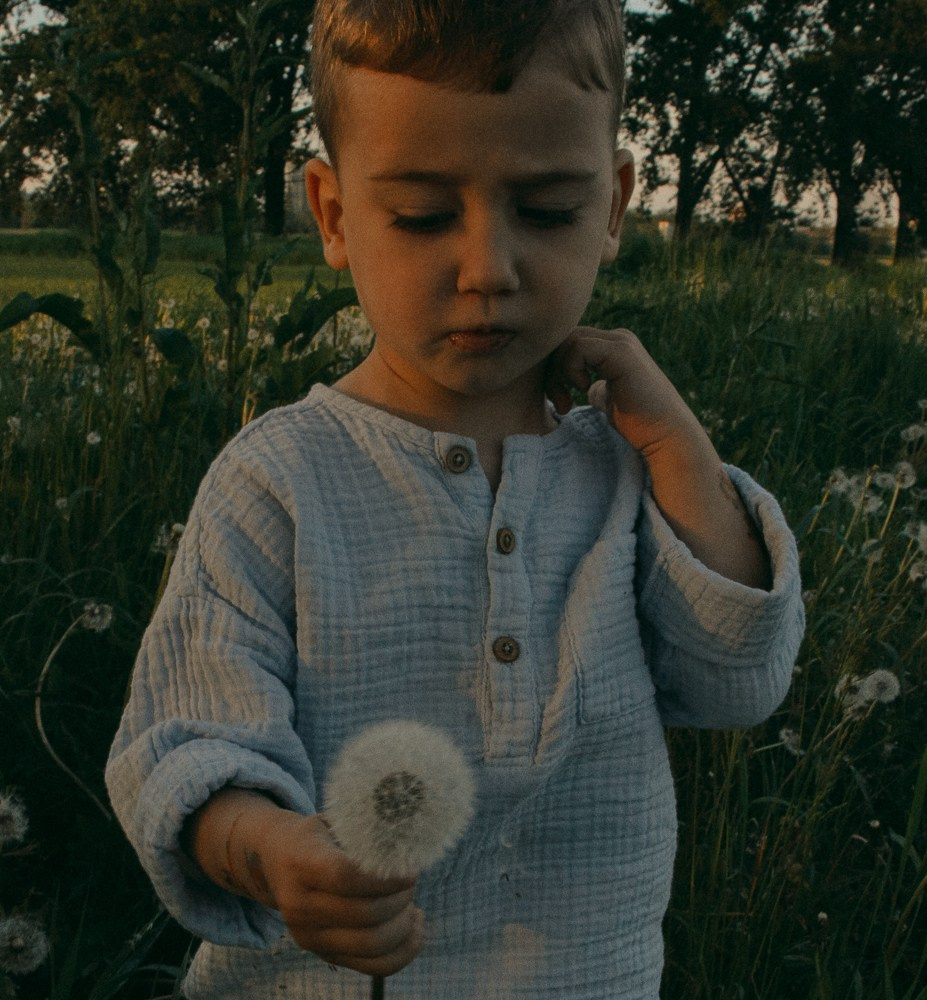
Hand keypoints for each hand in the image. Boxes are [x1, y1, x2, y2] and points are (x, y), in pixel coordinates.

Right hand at [187, 790, 424, 976]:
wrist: (275, 860)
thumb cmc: (315, 835)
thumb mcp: (332, 821)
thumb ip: (366, 829)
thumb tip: (414, 835)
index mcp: (301, 863)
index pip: (346, 878)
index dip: (386, 877)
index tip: (410, 867)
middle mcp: (299, 905)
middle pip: (365, 914)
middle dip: (401, 898)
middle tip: (411, 880)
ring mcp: (309, 935)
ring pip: (371, 945)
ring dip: (404, 924)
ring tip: (411, 903)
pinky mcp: (323, 953)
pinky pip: (372, 966)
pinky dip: (403, 951)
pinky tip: (415, 927)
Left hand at [545, 326, 708, 462]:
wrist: (664, 434)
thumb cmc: (638, 424)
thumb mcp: (610, 400)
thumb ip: (598, 388)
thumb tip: (588, 388)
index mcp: (613, 347)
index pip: (567, 343)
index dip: (554, 369)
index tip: (559, 402)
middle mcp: (618, 339)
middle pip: (563, 339)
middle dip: (551, 371)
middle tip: (559, 404)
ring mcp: (621, 343)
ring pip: (568, 340)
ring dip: (558, 373)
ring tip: (566, 403)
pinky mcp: (621, 352)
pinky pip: (578, 347)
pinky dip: (571, 370)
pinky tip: (583, 390)